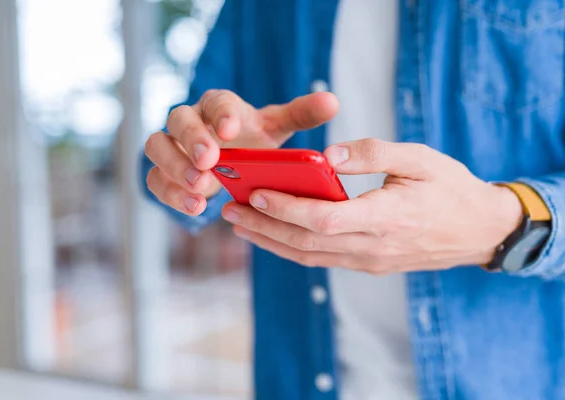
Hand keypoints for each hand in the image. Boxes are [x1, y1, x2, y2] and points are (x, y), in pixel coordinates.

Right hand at [144, 90, 338, 215]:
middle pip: (177, 120)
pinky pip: (154, 178)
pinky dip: (169, 193)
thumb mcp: (276, 129)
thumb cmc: (250, 142)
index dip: (221, 114)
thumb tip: (332, 100)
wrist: (225, 161)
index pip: (215, 101)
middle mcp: (190, 121)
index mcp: (219, 106)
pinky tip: (193, 206)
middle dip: (191, 140)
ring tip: (199, 189)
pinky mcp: (163, 172)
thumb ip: (300, 115)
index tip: (232, 131)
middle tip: (209, 163)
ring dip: (175, 167)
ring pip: (156, 147)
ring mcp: (172, 146)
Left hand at [221, 139, 523, 272]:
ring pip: (310, 257)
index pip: (325, 219)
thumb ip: (372, 153)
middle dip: (264, 228)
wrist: (478, 230)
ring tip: (241, 225)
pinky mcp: (369, 264)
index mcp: (387, 217)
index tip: (257, 194)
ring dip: (272, 242)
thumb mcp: (419, 158)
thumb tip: (327, 154)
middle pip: (307, 243)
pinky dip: (293, 248)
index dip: (287, 209)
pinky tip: (274, 235)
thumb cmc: (450, 188)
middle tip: (230, 212)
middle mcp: (374, 247)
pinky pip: (323, 260)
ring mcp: (371, 261)